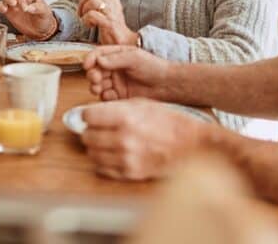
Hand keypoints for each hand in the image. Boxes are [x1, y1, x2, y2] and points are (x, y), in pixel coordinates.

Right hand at [0, 0, 56, 39]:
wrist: (39, 31)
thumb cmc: (43, 18)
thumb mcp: (45, 13)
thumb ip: (38, 8)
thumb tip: (29, 8)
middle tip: (24, 8)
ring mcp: (13, 3)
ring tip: (14, 4)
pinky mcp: (8, 11)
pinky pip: (0, 5)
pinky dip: (0, 6)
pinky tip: (5, 10)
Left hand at [71, 0, 137, 44]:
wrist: (124, 42)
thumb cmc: (113, 26)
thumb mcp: (108, 6)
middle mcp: (113, 2)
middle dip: (81, 3)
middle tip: (81, 13)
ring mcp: (111, 12)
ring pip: (92, 1)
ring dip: (83, 11)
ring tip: (85, 19)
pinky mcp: (109, 23)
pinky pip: (92, 15)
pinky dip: (86, 20)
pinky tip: (90, 25)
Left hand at [81, 99, 211, 180]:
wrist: (191, 145)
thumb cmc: (168, 122)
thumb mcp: (141, 104)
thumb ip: (115, 108)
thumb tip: (93, 112)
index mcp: (124, 117)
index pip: (88, 116)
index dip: (88, 114)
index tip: (91, 116)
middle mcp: (123, 138)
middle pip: (87, 136)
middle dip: (89, 131)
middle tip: (96, 128)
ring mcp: (126, 158)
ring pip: (92, 154)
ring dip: (94, 147)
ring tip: (104, 141)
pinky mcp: (130, 173)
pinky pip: (102, 168)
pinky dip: (103, 161)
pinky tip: (111, 153)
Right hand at [83, 45, 170, 100]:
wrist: (167, 85)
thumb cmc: (154, 67)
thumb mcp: (134, 57)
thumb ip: (116, 59)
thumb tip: (99, 60)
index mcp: (116, 55)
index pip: (98, 55)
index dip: (90, 59)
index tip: (86, 65)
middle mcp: (114, 68)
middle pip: (95, 70)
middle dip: (92, 74)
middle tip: (95, 78)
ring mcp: (116, 82)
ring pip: (98, 84)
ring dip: (95, 86)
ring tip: (99, 88)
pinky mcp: (119, 96)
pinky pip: (106, 96)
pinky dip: (104, 96)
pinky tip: (109, 95)